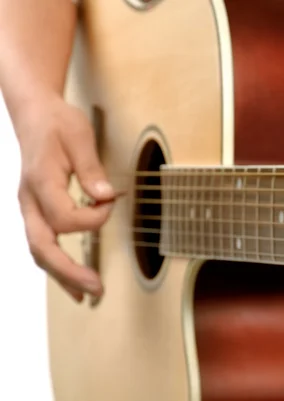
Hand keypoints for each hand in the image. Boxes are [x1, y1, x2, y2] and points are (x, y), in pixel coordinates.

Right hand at [13, 91, 114, 301]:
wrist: (34, 114)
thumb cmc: (58, 123)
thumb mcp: (79, 136)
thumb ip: (91, 168)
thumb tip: (105, 196)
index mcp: (40, 181)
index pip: (65, 218)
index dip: (95, 218)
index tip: (111, 201)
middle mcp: (29, 200)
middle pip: (42, 247)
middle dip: (68, 272)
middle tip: (96, 289)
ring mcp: (29, 207)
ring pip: (39, 250)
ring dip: (62, 275)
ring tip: (87, 295)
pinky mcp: (36, 210)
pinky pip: (42, 243)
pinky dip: (57, 264)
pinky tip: (73, 278)